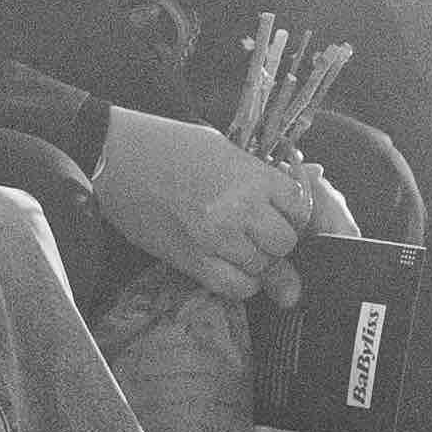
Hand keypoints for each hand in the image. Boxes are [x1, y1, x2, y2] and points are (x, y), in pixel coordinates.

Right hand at [88, 108, 312, 302]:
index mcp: (251, 175)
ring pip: (261, 268)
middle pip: (284, 242)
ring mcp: (214, 238)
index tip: (281, 211)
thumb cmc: (169, 144)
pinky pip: (234, 287)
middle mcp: (238, 209)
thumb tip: (317, 176)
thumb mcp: (224, 147)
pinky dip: (240, 282)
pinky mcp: (190, 260)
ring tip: (238, 245)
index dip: (293, 212)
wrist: (115, 157)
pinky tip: (230, 265)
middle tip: (259, 231)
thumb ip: (264, 172)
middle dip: (277, 240)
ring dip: (257, 262)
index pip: (299, 208)